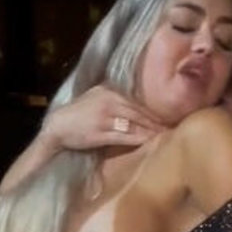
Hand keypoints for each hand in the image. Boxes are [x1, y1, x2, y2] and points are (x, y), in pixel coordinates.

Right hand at [39, 85, 165, 152]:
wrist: (58, 125)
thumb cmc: (80, 112)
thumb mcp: (97, 96)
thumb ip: (116, 97)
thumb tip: (138, 100)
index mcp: (109, 90)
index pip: (137, 99)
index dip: (155, 107)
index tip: (170, 112)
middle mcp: (109, 101)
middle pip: (140, 111)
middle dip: (157, 119)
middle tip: (173, 124)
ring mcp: (105, 117)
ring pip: (135, 124)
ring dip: (152, 129)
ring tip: (166, 133)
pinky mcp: (101, 133)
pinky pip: (125, 136)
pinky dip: (140, 139)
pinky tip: (150, 141)